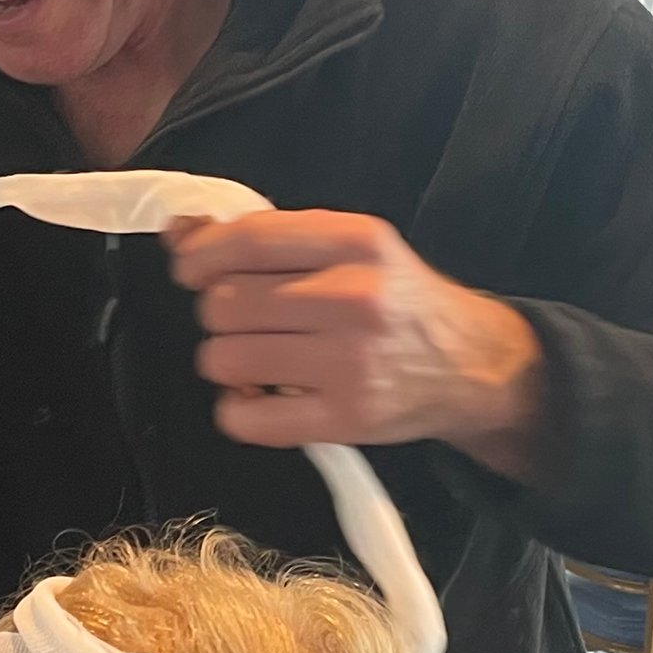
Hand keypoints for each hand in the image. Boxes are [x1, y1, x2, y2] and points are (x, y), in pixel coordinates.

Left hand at [167, 208, 543, 476]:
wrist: (472, 365)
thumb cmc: (399, 300)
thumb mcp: (351, 246)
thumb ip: (270, 236)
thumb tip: (179, 231)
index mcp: (357, 241)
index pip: (247, 240)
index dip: (198, 255)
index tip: (190, 268)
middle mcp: (354, 297)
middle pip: (226, 302)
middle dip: (220, 312)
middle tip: (248, 320)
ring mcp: (349, 364)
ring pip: (225, 359)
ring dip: (227, 360)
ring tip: (257, 358)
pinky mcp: (345, 420)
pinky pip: (245, 419)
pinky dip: (238, 410)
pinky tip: (262, 396)